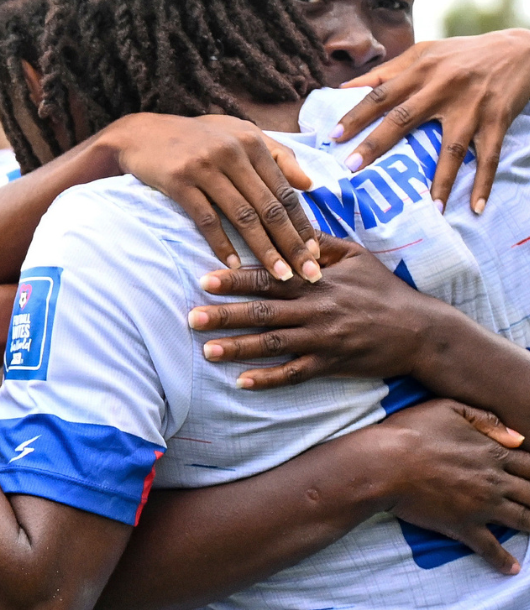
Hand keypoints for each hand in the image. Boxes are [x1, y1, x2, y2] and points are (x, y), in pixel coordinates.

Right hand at [102, 112, 320, 282]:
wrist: (143, 133)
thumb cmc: (195, 138)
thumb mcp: (239, 136)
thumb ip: (276, 156)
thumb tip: (309, 183)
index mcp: (253, 142)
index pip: (285, 190)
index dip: (302, 224)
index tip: (317, 253)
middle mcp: (234, 152)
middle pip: (270, 206)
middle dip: (292, 243)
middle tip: (309, 273)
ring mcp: (206, 167)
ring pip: (243, 215)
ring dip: (264, 249)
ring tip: (280, 276)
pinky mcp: (180, 181)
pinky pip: (206, 218)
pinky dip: (221, 244)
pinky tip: (234, 266)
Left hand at [187, 235, 431, 387]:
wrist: (419, 330)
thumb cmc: (383, 290)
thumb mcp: (357, 257)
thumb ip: (322, 243)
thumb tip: (293, 226)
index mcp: (317, 280)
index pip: (270, 277)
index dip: (236, 278)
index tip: (205, 279)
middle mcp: (316, 308)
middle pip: (263, 311)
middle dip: (226, 314)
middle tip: (191, 316)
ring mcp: (323, 337)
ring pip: (274, 343)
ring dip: (238, 348)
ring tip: (206, 351)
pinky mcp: (330, 363)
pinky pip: (294, 373)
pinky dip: (268, 380)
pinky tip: (242, 382)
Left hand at [334, 32, 529, 211]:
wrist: (522, 48)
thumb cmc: (463, 55)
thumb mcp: (425, 52)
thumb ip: (386, 71)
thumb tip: (344, 88)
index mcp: (422, 71)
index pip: (382, 94)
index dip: (357, 115)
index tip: (333, 136)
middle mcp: (444, 87)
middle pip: (405, 119)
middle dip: (377, 144)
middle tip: (352, 170)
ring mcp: (472, 106)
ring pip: (452, 148)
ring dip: (441, 182)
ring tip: (428, 210)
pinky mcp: (496, 119)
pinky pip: (489, 156)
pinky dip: (484, 183)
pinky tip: (476, 208)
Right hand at [380, 399, 529, 575]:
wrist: (382, 465)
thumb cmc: (411, 432)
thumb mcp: (450, 409)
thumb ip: (488, 420)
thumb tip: (518, 437)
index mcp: (494, 452)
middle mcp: (495, 481)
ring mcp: (480, 506)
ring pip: (522, 520)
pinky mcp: (461, 527)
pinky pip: (488, 547)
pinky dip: (502, 560)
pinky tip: (512, 570)